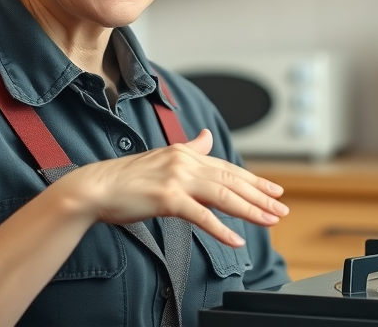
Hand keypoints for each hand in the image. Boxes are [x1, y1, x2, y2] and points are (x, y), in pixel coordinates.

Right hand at [56, 130, 287, 246]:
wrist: (96, 188)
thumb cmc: (126, 179)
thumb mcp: (162, 159)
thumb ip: (189, 149)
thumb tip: (207, 137)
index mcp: (185, 152)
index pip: (228, 168)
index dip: (254, 180)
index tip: (274, 190)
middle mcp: (184, 161)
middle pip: (232, 180)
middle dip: (261, 196)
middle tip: (282, 208)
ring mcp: (177, 179)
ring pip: (224, 196)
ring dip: (251, 210)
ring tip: (269, 221)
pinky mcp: (168, 198)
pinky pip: (202, 216)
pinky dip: (222, 229)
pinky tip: (236, 240)